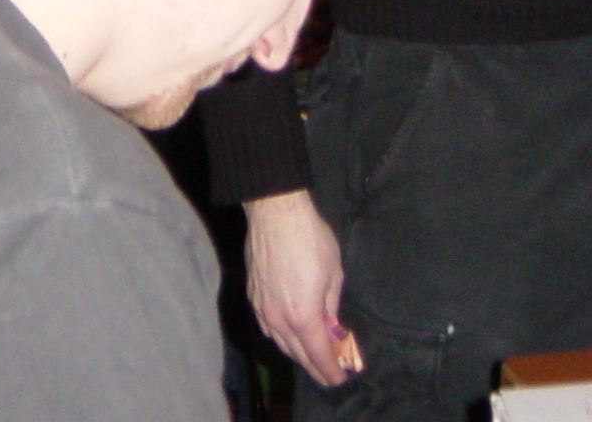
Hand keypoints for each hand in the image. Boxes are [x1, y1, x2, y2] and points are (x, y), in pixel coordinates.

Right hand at [245, 189, 356, 387]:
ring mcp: (262, 308)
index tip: (339, 379)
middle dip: (314, 366)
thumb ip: (331, 304)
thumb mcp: (334, 271)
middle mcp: (278, 318)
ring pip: (279, 342)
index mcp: (303, 315)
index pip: (318, 354)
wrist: (275, 213)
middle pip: (297, 353)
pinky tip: (286, 335)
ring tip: (310, 357)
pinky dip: (279, 337)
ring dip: (296, 353)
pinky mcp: (252, 295)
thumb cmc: (310, 238)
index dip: (330, 370)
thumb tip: (330, 324)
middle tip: (328, 373)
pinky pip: (266, 327)